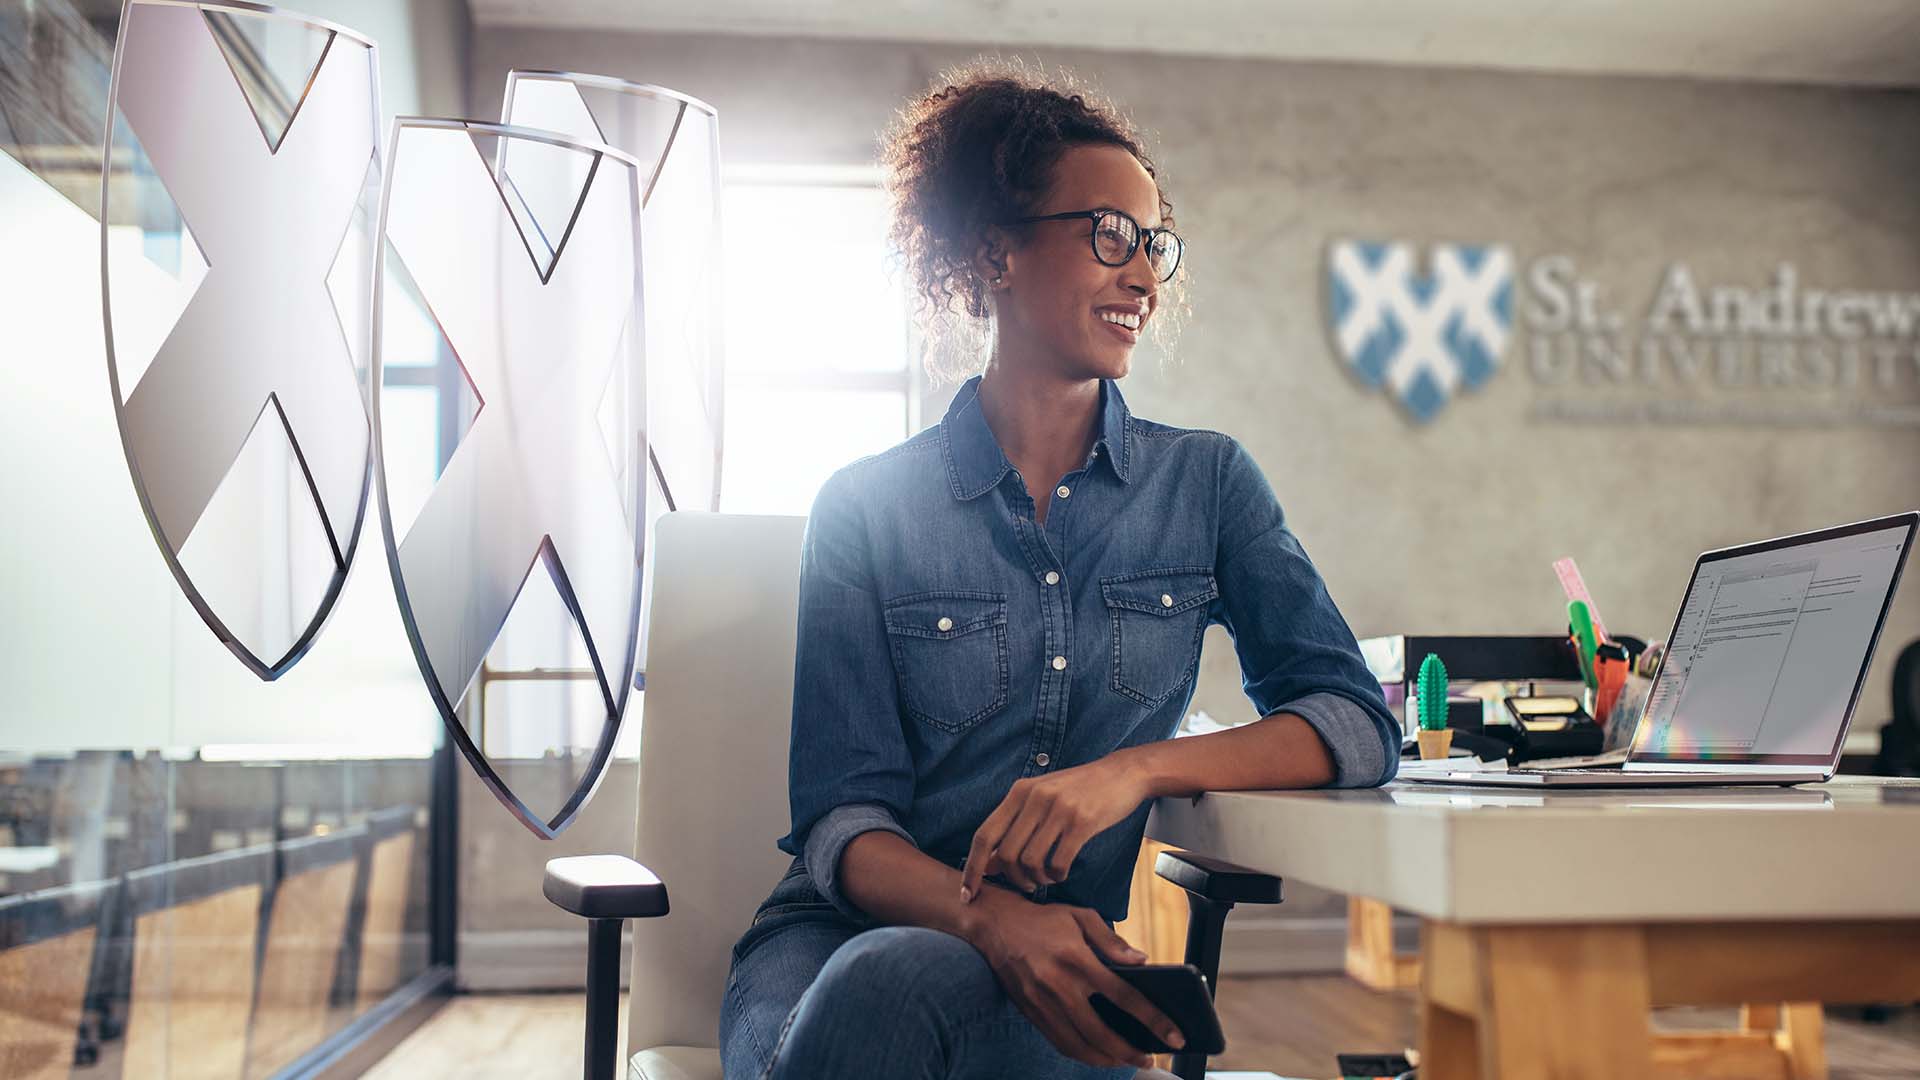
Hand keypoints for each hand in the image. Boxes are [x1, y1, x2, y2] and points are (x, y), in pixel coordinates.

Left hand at [961, 754, 1147, 901]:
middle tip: (1027, 885)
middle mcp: (1034, 798)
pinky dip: (1056, 876)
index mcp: (1019, 791)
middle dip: (1013, 879)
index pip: (984, 835)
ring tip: (1047, 877)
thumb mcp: (1041, 798)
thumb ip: (1014, 826)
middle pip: (1006, 855)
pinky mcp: (1082, 822)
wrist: (1122, 773)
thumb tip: (988, 864)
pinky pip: (1058, 862)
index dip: (973, 868)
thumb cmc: (1079, 790)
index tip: (969, 893)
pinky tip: (1062, 872)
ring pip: (1030, 862)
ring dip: (1037, 879)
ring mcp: (1058, 809)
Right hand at [963, 886, 1184, 1067]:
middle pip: (1102, 1033)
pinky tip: (1097, 1054)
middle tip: (1150, 1059)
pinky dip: (1081, 1054)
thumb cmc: (1043, 920)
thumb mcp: (1081, 917)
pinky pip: (1059, 1042)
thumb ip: (1112, 941)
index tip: (1174, 1035)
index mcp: (1078, 959)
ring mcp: (1042, 1003)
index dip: (1153, 1020)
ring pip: (1079, 1045)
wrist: (994, 925)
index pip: (1125, 996)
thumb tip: (1142, 961)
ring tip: (1126, 1060)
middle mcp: (1059, 985)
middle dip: (1130, 1052)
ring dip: (1106, 1060)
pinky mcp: (1030, 1012)